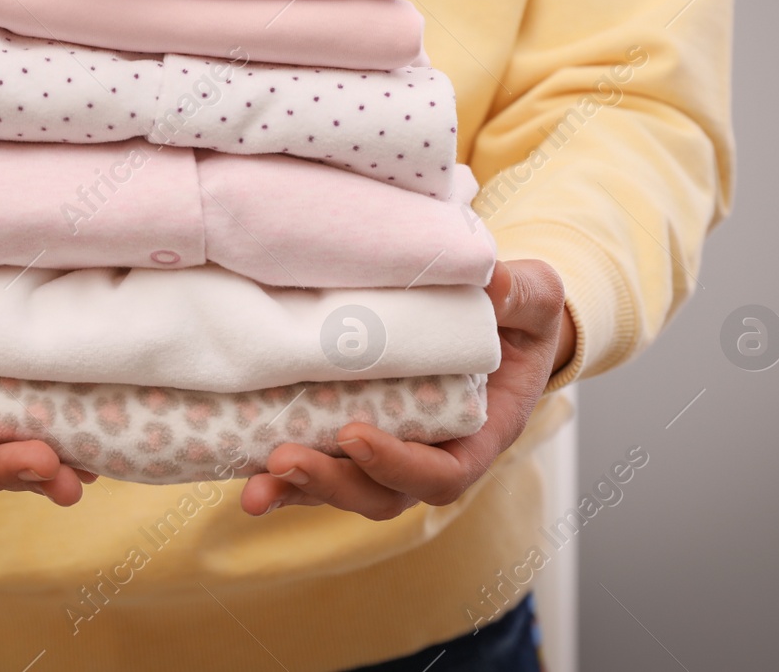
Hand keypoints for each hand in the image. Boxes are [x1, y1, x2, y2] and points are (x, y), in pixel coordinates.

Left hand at [239, 259, 570, 519]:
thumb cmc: (520, 316)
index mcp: (480, 433)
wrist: (501, 324)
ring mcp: (391, 451)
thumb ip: (520, 293)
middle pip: (383, 495)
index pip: (443, 472)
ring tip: (255, 487)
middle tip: (285, 460)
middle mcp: (433, 454)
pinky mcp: (355, 436)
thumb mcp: (533, 297)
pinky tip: (245, 471)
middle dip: (333, 483)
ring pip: (346, 490)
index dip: (398, 464)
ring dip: (299, 491)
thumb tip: (493, 284)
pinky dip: (285, 475)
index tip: (354, 434)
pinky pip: (322, 464)